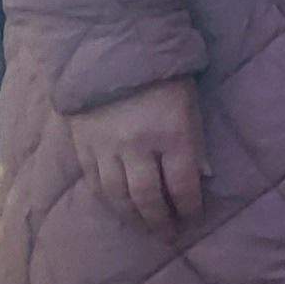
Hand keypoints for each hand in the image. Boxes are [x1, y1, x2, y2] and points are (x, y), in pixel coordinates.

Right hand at [67, 77, 207, 229]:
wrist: (110, 49)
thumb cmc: (162, 77)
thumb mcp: (191, 105)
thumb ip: (196, 143)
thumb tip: (202, 178)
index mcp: (171, 134)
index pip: (182, 185)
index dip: (189, 207)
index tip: (193, 218)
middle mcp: (137, 146)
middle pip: (148, 197)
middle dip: (160, 220)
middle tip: (169, 234)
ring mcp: (106, 147)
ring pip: (118, 195)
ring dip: (133, 216)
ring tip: (145, 226)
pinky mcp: (83, 145)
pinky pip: (95, 182)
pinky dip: (108, 200)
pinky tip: (119, 207)